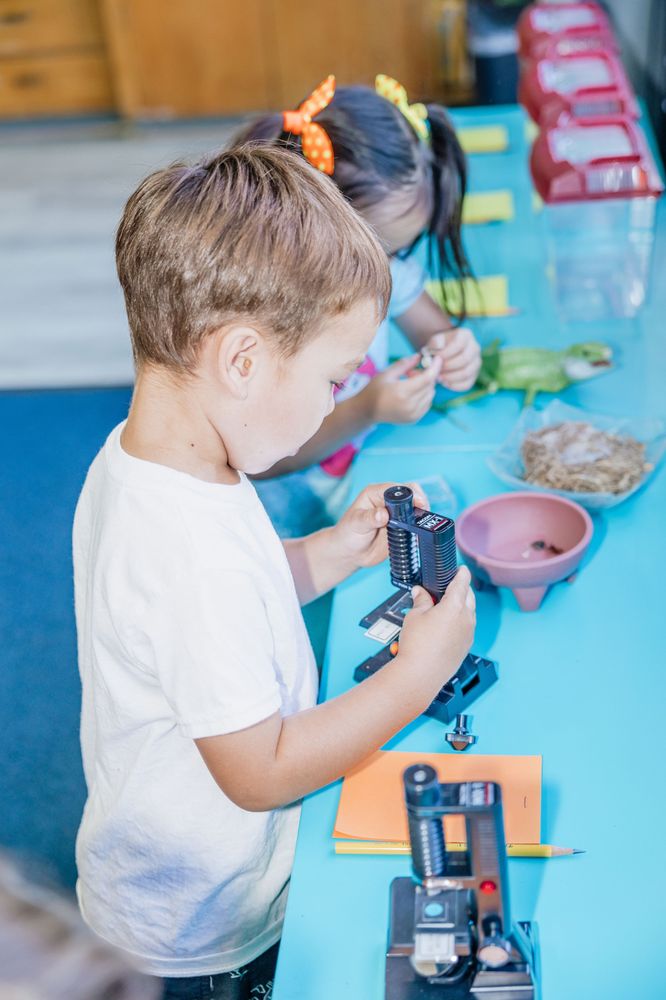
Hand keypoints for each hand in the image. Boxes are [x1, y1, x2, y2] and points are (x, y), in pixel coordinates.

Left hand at [330, 481, 428, 570]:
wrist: (350, 553)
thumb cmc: (347, 533)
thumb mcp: (355, 524)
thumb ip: (369, 518)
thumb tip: (383, 514)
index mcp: (376, 493)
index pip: (396, 488)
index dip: (409, 493)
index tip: (418, 502)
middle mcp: (388, 501)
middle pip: (411, 494)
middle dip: (420, 501)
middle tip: (423, 513)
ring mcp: (397, 515)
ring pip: (416, 509)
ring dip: (422, 515)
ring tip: (423, 524)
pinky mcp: (402, 528)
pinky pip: (416, 525)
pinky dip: (421, 527)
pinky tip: (421, 532)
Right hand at [363, 354, 442, 424]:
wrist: (366, 411)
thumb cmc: (374, 389)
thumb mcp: (387, 373)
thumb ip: (405, 364)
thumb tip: (420, 356)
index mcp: (402, 392)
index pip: (427, 378)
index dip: (435, 367)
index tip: (438, 359)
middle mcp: (410, 405)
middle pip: (430, 386)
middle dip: (426, 375)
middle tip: (412, 372)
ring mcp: (412, 414)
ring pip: (430, 395)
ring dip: (425, 386)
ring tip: (410, 383)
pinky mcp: (413, 419)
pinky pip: (427, 404)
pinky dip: (424, 396)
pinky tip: (412, 393)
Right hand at [395, 568, 475, 698]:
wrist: (421, 675)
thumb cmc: (417, 645)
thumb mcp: (414, 616)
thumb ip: (421, 600)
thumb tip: (421, 592)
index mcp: (455, 606)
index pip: (462, 583)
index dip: (462, 573)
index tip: (462, 569)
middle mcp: (466, 619)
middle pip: (469, 596)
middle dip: (462, 589)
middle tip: (451, 585)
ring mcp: (468, 634)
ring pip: (469, 613)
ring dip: (462, 606)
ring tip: (446, 606)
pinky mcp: (466, 646)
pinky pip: (467, 627)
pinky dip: (460, 621)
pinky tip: (447, 624)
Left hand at [426, 328, 480, 391]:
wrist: (443, 354)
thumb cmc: (438, 346)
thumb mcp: (434, 341)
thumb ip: (434, 342)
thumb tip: (437, 347)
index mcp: (466, 335)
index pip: (458, 344)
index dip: (445, 353)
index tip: (434, 358)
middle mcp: (475, 348)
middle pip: (464, 359)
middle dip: (447, 366)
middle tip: (436, 370)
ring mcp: (476, 363)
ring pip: (466, 373)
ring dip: (450, 377)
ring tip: (438, 377)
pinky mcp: (474, 376)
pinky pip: (467, 384)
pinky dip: (454, 385)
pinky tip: (444, 382)